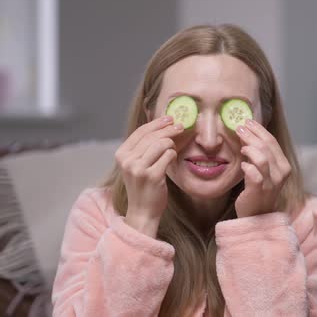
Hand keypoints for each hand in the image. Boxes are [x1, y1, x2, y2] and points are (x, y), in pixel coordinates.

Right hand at [115, 116, 182, 236]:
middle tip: (181, 127)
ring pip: (162, 144)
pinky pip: (169, 155)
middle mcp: (127, 160)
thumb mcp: (136, 165)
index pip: (141, 131)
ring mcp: (139, 168)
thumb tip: (162, 126)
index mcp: (121, 154)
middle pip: (153, 136)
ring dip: (171, 145)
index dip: (157, 123)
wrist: (142, 212)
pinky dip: (173, 156)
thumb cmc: (143, 187)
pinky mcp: (152, 176)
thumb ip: (144, 148)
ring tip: (173, 150)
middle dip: (169, 129)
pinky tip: (172, 160)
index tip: (169, 118)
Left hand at [234, 119, 291, 216]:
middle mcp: (281, 173)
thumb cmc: (259, 191)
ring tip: (241, 147)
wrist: (258, 217)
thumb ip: (258, 154)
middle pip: (267, 147)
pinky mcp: (259, 190)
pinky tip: (242, 165)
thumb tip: (246, 133)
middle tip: (239, 128)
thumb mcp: (263, 170)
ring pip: (262, 158)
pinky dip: (247, 166)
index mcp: (284, 166)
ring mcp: (271, 183)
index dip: (259, 130)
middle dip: (251, 135)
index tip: (247, 122)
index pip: (272, 142)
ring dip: (250, 148)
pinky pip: (254, 174)